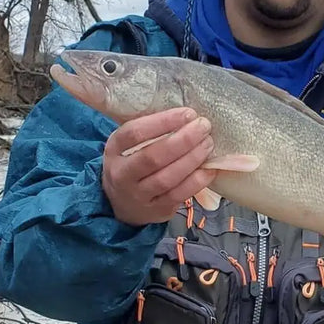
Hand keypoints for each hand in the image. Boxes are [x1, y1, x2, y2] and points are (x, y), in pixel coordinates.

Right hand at [102, 107, 216, 225]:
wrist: (122, 204)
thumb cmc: (133, 164)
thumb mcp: (129, 146)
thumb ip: (150, 130)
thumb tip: (187, 115)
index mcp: (114, 150)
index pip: (135, 133)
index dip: (163, 122)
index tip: (187, 113)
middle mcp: (122, 174)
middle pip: (153, 157)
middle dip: (183, 140)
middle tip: (203, 127)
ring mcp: (138, 195)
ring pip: (167, 178)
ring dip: (192, 159)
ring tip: (208, 144)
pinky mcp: (157, 210)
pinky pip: (179, 195)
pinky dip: (197, 181)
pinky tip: (209, 168)